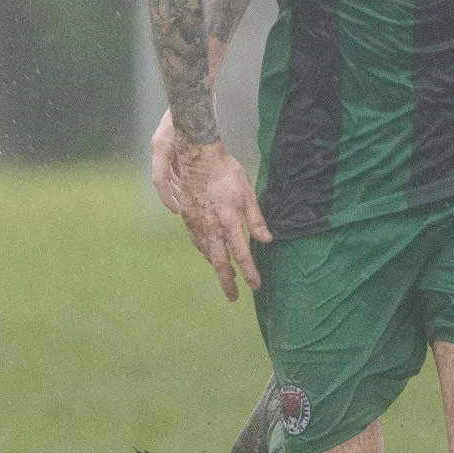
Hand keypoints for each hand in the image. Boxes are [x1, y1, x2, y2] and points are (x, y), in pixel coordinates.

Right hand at [149, 110, 184, 212]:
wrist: (192, 91)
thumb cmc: (192, 112)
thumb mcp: (193, 137)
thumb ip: (191, 158)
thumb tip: (194, 181)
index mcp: (161, 148)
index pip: (159, 180)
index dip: (167, 198)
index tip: (176, 210)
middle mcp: (160, 146)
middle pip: (163, 177)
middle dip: (173, 194)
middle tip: (184, 208)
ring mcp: (165, 143)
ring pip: (168, 171)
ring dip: (177, 185)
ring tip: (188, 199)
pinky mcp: (172, 140)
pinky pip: (174, 162)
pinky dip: (180, 173)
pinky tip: (191, 180)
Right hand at [170, 137, 272, 299]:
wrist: (197, 156)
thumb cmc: (226, 171)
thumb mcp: (247, 193)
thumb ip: (256, 219)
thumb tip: (266, 239)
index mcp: (229, 221)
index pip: (241, 255)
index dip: (249, 272)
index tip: (255, 286)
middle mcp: (211, 227)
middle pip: (220, 262)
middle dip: (227, 281)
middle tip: (233, 296)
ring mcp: (197, 223)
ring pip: (207, 253)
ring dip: (216, 267)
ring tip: (225, 276)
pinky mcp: (187, 217)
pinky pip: (196, 241)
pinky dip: (204, 251)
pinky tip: (208, 253)